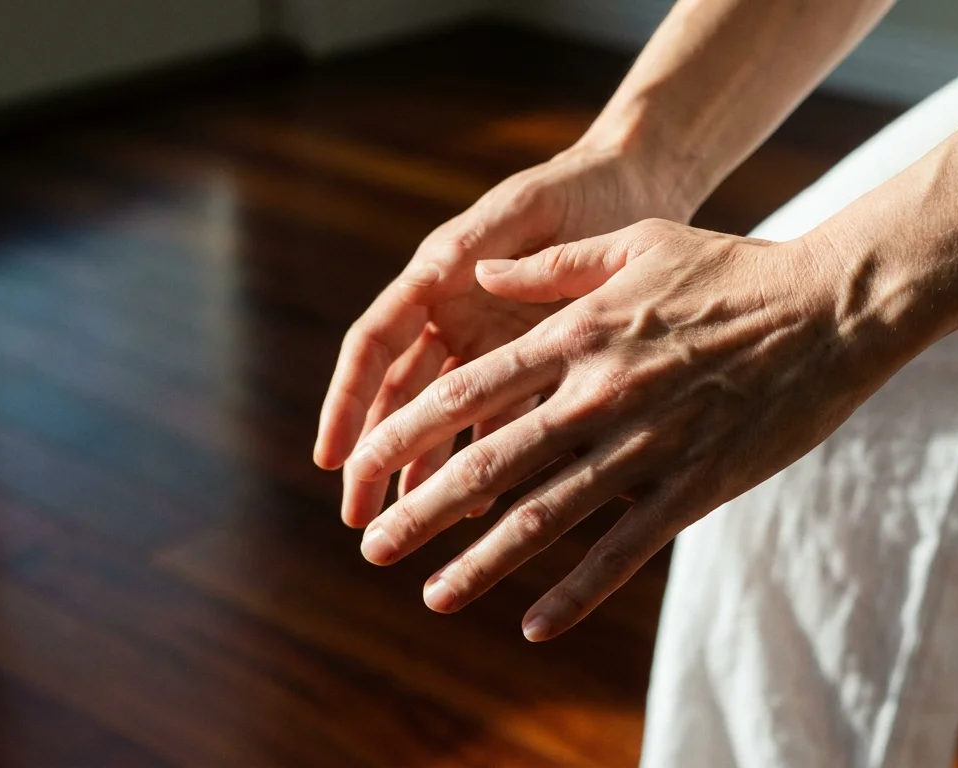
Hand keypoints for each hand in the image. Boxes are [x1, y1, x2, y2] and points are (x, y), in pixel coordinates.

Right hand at [314, 142, 696, 528]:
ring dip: (424, 472)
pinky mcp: (531, 368)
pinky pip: (500, 423)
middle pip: (398, 397)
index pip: (374, 344)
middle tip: (357, 516)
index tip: (329, 455)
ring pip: (444, 421)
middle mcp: (451, 318)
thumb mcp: (527, 208)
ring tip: (410, 526)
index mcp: (436, 278)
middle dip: (375, 456)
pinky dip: (488, 462)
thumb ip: (485, 242)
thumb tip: (434, 274)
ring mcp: (488, 348)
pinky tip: (483, 509)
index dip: (348, 400)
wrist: (628, 193)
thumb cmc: (571, 192)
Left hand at [345, 219, 899, 639]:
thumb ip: (552, 268)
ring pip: (545, 520)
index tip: (363, 467)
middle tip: (373, 548)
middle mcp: (597, 397)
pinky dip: (575, 595)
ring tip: (434, 596)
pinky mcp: (692, 489)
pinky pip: (622, 554)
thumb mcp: (638, 244)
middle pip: (488, 465)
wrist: (829, 310)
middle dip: (422, 512)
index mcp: (577, 336)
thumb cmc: (733, 269)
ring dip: (481, 564)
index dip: (406, 435)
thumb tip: (479, 277)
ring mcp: (644, 448)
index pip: (467, 392)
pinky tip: (533, 626)